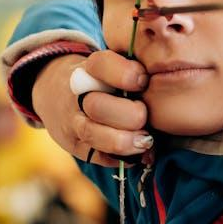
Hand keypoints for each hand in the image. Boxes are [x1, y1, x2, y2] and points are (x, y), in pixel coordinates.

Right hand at [31, 50, 151, 166]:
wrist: (57, 95)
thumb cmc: (101, 80)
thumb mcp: (112, 67)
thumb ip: (134, 73)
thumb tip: (165, 89)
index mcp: (87, 69)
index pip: (101, 65)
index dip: (126, 74)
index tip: (143, 80)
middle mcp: (76, 97)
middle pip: (98, 106)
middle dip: (129, 115)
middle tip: (144, 116)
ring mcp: (73, 124)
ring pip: (93, 135)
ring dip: (125, 142)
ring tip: (146, 142)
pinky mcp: (76, 146)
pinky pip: (99, 157)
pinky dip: (122, 158)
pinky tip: (138, 154)